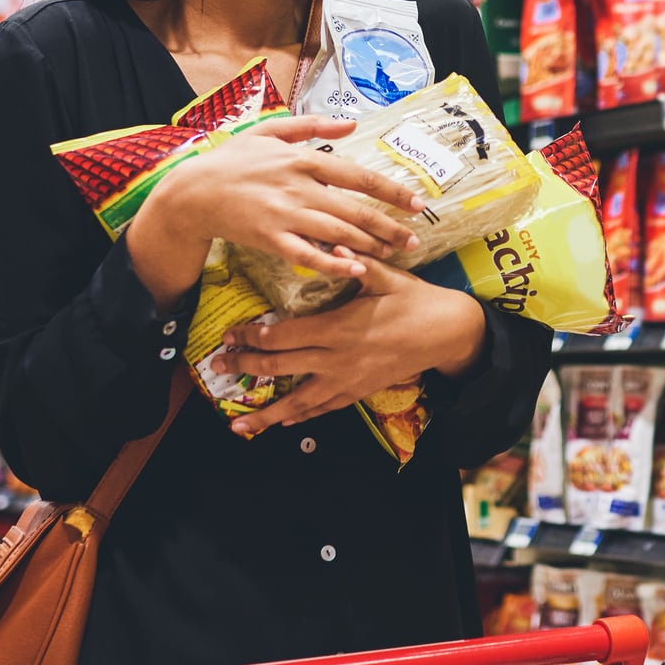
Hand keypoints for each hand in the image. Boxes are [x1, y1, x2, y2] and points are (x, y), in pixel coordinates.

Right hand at [128, 116, 424, 306]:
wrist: (192, 192)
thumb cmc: (231, 160)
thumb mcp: (269, 131)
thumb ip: (312, 127)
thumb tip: (351, 125)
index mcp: (302, 159)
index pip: (357, 176)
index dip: (391, 191)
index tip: (416, 202)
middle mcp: (298, 187)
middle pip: (355, 209)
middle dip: (390, 226)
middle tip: (415, 240)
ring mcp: (285, 215)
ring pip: (338, 233)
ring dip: (370, 244)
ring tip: (395, 254)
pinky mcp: (271, 239)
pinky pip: (309, 256)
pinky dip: (334, 263)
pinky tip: (356, 268)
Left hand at [209, 254, 486, 433]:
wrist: (449, 333)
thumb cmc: (415, 300)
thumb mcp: (386, 275)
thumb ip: (354, 260)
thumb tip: (328, 239)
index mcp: (338, 328)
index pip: (283, 336)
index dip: (251, 337)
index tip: (229, 335)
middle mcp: (337, 359)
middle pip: (280, 368)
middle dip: (244, 369)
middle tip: (215, 368)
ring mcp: (348, 380)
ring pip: (299, 402)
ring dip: (266, 414)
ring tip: (238, 425)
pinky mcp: (360, 392)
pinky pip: (324, 409)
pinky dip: (301, 418)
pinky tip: (283, 423)